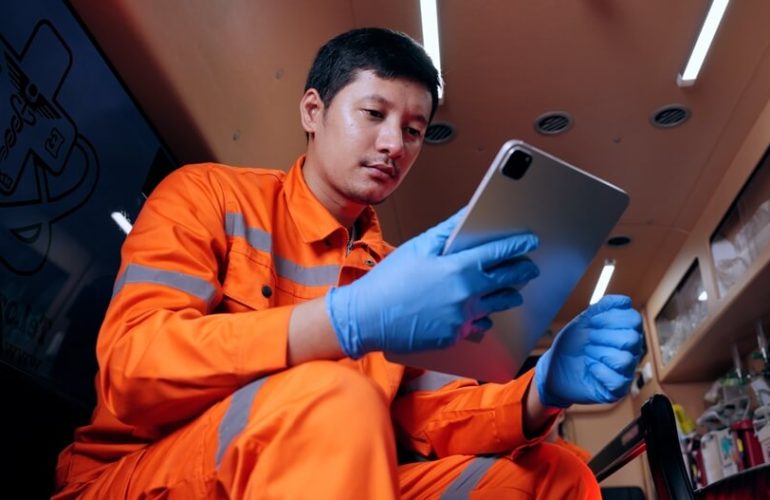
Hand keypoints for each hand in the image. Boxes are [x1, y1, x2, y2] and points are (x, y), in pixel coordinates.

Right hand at [326, 209, 539, 357]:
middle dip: (522, 272)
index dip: (518, 245)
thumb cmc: (389, 281)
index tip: (530, 241)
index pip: (498, 254)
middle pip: (506, 281)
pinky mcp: (454, 336)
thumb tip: (467, 216)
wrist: (367, 318)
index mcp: (457, 269)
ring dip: (509, 296)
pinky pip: (478, 326)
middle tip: (530, 267)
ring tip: (514, 291)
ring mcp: (461, 319)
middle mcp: (465, 295)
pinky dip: (483, 317)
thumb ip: (447, 232)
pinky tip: (485, 313)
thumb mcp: (417, 248)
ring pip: (497, 306)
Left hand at [534, 294, 642, 407]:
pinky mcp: (617, 389)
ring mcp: (625, 371)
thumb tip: (625, 301)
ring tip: (588, 355)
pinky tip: (590, 368)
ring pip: (625, 359)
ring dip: (599, 354)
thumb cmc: (572, 344)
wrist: (555, 367)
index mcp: (624, 332)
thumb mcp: (584, 321)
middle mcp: (629, 351)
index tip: (591, 323)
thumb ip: (604, 307)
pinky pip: (618, 380)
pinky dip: (599, 371)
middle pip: (631, 338)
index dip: (610, 319)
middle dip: (603, 337)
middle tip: (588, 340)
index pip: (633, 319)